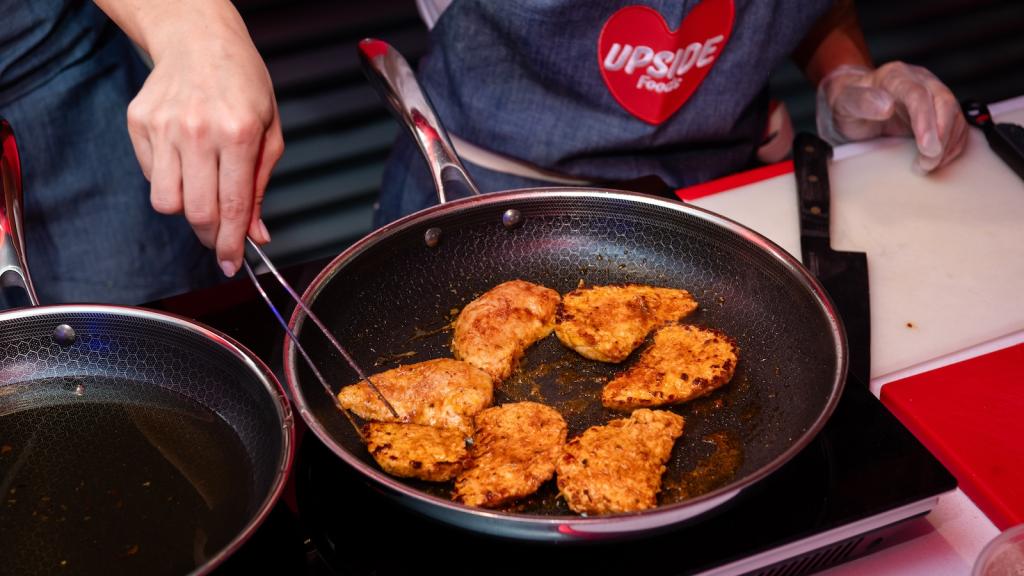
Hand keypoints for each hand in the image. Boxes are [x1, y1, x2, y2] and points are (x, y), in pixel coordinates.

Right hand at [123, 6, 282, 276]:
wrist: (198, 39)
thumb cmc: (241, 82)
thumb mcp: (269, 130)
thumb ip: (260, 185)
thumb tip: (256, 233)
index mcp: (238, 134)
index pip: (233, 206)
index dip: (233, 244)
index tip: (233, 264)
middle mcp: (198, 132)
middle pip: (196, 212)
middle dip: (211, 235)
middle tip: (221, 237)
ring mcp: (164, 127)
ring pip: (166, 202)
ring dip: (186, 210)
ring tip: (203, 193)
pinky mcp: (139, 124)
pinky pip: (151, 177)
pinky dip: (168, 183)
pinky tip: (185, 164)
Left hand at [816, 62, 966, 172]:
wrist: (851, 105)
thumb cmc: (846, 104)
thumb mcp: (844, 103)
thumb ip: (861, 102)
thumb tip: (886, 106)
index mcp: (895, 76)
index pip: (918, 95)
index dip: (926, 120)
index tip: (927, 147)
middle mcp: (919, 81)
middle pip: (944, 103)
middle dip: (942, 135)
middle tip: (928, 162)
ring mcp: (932, 95)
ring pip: (954, 115)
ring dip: (948, 143)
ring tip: (928, 165)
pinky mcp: (938, 111)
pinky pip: (956, 126)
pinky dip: (952, 145)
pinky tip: (939, 160)